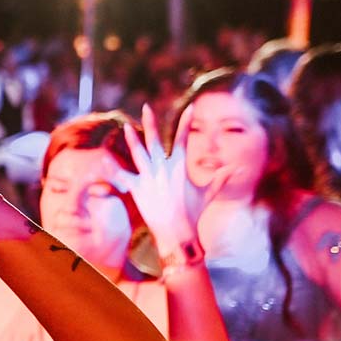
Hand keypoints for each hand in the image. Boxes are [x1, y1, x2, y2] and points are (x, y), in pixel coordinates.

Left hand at [114, 103, 228, 254]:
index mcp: (179, 167)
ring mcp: (149, 178)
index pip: (183, 139)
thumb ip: (220, 179)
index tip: (190, 108)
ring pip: (137, 154)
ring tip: (125, 126)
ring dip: (131, 139)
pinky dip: (113, 167)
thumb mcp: (208, 194)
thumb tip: (237, 169)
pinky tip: (104, 157)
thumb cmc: (193, 214)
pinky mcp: (137, 189)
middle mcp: (163, 169)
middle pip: (154, 141)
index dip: (186, 123)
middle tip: (145, 106)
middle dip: (150, 122)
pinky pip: (123, 176)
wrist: (178, 234)